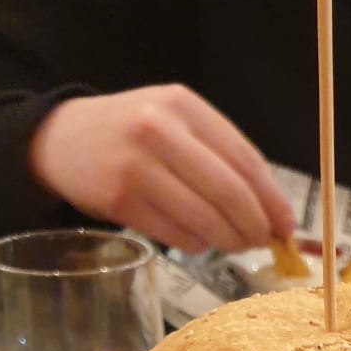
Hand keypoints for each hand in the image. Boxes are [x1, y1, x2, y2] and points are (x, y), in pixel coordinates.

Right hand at [28, 84, 296, 253]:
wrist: (63, 139)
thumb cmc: (132, 134)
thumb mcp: (175, 121)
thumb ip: (220, 156)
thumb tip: (270, 211)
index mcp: (183, 105)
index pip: (244, 160)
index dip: (272, 199)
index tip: (287, 225)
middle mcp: (160, 130)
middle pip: (228, 193)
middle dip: (254, 226)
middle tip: (262, 242)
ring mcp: (137, 167)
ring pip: (204, 219)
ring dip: (227, 241)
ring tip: (233, 243)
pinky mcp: (119, 200)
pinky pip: (176, 235)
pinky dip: (196, 245)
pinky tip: (198, 240)